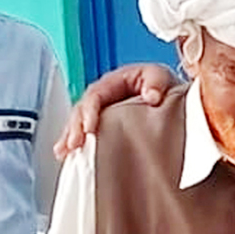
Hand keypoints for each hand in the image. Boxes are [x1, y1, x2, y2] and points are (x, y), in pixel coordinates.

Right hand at [54, 63, 177, 157]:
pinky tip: (66, 156)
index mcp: (115, 82)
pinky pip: (85, 135)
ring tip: (64, 152)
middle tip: (73, 143)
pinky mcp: (103, 128)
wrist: (171, 100)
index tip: (89, 127)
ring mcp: (102, 113)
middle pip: (82, 109)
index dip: (90, 110)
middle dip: (75, 126)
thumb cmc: (164, 87)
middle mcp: (104, 97)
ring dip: (70, 137)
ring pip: (79, 123)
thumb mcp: (161, 77)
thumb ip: (156, 81)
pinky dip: (75, 146)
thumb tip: (152, 96)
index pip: (96, 94)